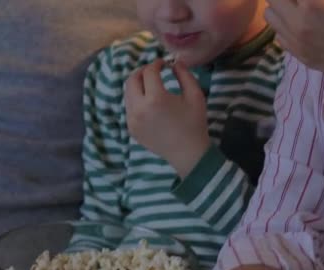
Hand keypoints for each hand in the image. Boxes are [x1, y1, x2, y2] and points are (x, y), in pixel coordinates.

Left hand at [124, 59, 209, 177]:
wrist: (187, 153)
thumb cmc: (194, 123)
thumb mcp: (195, 95)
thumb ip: (184, 74)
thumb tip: (174, 63)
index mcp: (155, 98)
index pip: (149, 72)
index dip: (156, 64)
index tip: (164, 64)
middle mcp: (139, 108)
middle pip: (131, 80)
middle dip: (142, 71)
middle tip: (153, 72)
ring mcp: (132, 120)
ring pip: (127, 93)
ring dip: (138, 85)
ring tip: (151, 86)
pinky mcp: (131, 129)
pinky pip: (129, 107)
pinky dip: (136, 100)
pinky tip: (149, 103)